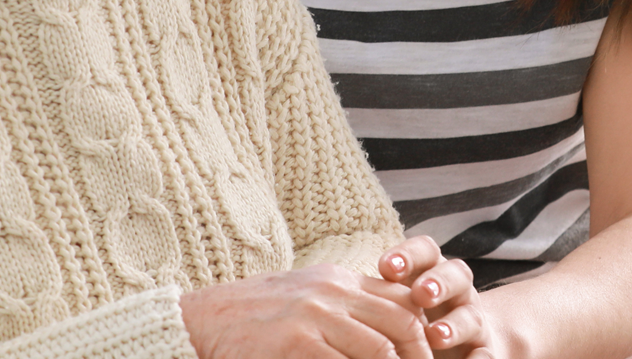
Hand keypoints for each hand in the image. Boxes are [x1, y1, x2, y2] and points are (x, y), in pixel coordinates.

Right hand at [179, 264, 431, 358]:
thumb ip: (342, 310)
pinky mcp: (295, 342)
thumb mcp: (304, 301)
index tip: (431, 358)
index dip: (425, 333)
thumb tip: (383, 338)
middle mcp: (332, 292)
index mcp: (338, 280)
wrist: (200, 321)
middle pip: (402, 322)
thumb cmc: (253, 319)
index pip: (401, 299)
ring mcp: (314, 316)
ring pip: (379, 350)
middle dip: (421, 356)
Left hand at [378, 237, 491, 357]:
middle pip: (455, 274)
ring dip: (455, 323)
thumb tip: (325, 304)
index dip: (409, 255)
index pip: (425, 251)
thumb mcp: (387, 309)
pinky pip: (485, 353)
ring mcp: (472, 319)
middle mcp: (456, 291)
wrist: (450, 350)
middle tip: (420, 293)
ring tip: (435, 335)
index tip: (386, 267)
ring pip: (471, 314)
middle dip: (438, 282)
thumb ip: (369, 303)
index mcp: (430, 273)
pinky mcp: (482, 349)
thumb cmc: (402, 324)